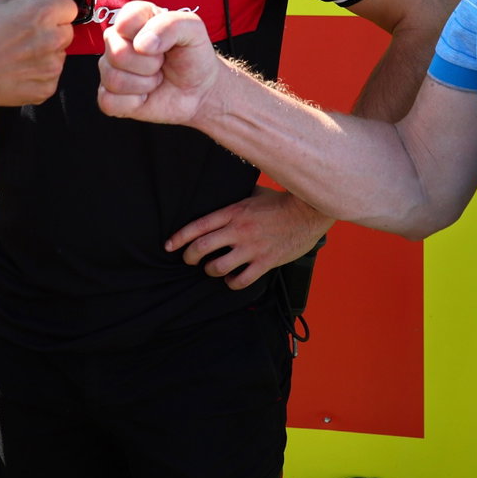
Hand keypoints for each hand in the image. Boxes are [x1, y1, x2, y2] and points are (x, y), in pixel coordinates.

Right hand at [0, 0, 76, 104]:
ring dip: (46, 53)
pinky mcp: (47, 89)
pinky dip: (38, 73)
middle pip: (67, 31)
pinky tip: (17, 70)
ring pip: (59, 54)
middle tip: (25, 36)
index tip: (42, 16)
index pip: (70, 7)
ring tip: (18, 54)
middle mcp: (51, 40)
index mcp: (42, 14)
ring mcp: (51, 68)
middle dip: (52, 31)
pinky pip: (51, 76)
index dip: (55, 10)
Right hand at [97, 1, 220, 124]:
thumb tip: (140, 45)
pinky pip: (109, 101)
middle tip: (162, 64)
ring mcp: (110, 68)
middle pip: (117, 53)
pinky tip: (144, 96)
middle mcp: (117, 40)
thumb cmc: (193, 57)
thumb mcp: (193, 30)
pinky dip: (134, 102)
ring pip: (113, 78)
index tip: (164, 43)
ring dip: (145, 84)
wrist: (199, 91)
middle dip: (149, 64)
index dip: (147, 34)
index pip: (125, 20)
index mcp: (135, 18)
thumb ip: (170, 24)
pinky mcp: (109, 96)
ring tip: (156, 78)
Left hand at [166, 187, 332, 288]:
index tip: (169, 246)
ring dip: (210, 270)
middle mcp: (239, 230)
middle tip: (189, 260)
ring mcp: (252, 247)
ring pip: (218, 267)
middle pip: (202, 248)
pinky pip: (241, 280)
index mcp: (233, 211)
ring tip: (212, 269)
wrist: (307, 212)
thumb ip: (235, 200)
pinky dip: (232, 283)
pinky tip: (232, 279)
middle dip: (189, 257)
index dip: (179, 237)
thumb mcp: (253, 194)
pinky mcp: (266, 262)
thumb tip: (220, 198)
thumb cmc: (280, 202)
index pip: (198, 226)